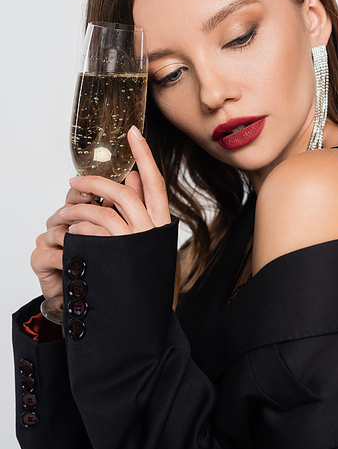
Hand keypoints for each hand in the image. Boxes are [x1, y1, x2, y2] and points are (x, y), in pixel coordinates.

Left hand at [31, 127, 169, 298]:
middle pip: (122, 191)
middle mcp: (151, 230)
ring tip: (65, 214)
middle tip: (74, 181)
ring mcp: (134, 242)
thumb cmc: (143, 277)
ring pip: (102, 210)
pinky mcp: (115, 255)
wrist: (142, 317)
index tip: (134, 132)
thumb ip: (143, 208)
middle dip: (94, 183)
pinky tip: (74, 236)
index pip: (155, 180)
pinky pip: (92, 232)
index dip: (144, 154)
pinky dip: (79, 230)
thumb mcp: (148, 239)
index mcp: (161, 222)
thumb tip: (134, 178)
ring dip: (78, 209)